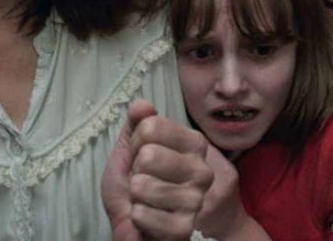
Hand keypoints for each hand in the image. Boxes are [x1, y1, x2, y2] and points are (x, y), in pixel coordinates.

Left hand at [102, 99, 213, 240]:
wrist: (135, 227)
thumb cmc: (135, 187)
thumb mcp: (130, 149)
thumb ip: (136, 124)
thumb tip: (142, 105)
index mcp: (194, 144)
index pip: (150, 126)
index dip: (135, 142)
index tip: (141, 155)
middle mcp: (202, 169)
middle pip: (148, 154)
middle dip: (135, 170)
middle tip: (144, 179)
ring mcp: (196, 200)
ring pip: (143, 185)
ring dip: (134, 195)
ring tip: (145, 199)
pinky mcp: (184, 228)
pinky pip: (141, 213)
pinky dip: (136, 217)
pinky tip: (147, 218)